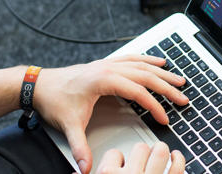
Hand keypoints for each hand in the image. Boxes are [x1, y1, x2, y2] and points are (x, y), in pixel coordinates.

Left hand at [33, 54, 188, 173]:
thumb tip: (86, 165)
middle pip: (146, 75)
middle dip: (167, 87)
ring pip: (142, 65)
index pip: (138, 92)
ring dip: (162, 73)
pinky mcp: (105, 64)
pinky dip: (148, 60)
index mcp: (103, 80)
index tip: (164, 119)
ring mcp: (108, 64)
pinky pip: (133, 59)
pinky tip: (159, 61)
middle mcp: (108, 68)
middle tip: (183, 98)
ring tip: (180, 79)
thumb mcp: (68, 125)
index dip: (154, 107)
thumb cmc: (53, 100)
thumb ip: (79, 146)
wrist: (38, 84)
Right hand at [93, 142, 184, 173]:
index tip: (119, 166)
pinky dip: (179, 159)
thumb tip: (77, 172)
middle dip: (141, 153)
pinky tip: (176, 157)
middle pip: (139, 148)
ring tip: (158, 154)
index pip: (114, 154)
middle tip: (142, 160)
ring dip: (160, 151)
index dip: (117, 159)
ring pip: (160, 152)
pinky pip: (177, 167)